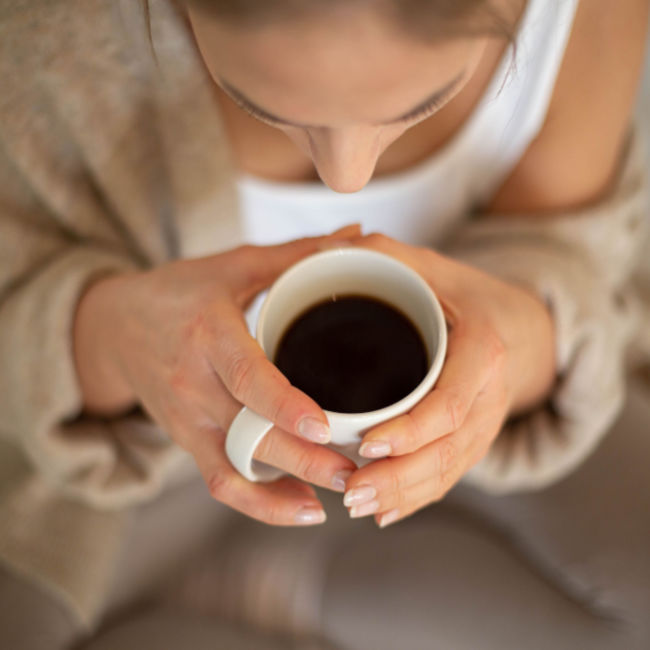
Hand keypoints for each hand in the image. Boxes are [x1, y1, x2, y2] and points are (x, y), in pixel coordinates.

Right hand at [73, 226, 360, 525]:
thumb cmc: (180, 292)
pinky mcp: (186, 441)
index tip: (325, 428)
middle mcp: (193, 382)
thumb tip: (357, 235)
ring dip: (285, 492)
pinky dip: (260, 504)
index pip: (246, 376)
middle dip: (303, 460)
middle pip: (248, 433)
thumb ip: (297, 254)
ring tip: (336, 496)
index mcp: (209, 332)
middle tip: (355, 470)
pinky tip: (302, 508)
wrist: (114, 328)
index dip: (284, 406)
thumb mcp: (233, 265)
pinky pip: (221, 483)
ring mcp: (187, 419)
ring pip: (235, 468)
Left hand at [340, 234, 555, 526]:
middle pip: (448, 449)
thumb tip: (328, 247)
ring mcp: (485, 421)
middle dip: (399, 476)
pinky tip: (385, 513)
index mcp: (483, 350)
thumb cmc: (462, 292)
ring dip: (404, 494)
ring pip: (449, 470)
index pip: (450, 404)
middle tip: (351, 492)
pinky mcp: (474, 437)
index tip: (367, 445)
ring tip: (357, 506)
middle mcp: (490, 394)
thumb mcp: (429, 266)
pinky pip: (451, 474)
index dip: (412, 430)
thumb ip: (383, 255)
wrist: (510, 321)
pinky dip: (419, 498)